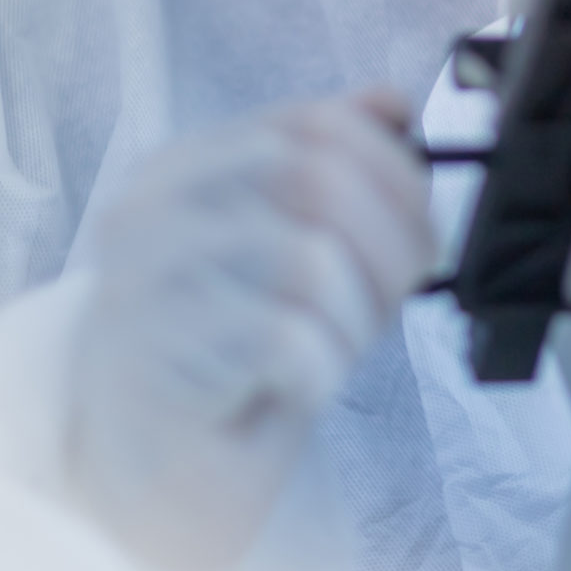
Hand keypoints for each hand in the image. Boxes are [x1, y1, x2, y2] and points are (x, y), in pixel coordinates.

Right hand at [65, 93, 433, 570]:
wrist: (146, 467)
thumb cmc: (229, 345)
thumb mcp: (283, 239)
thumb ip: (329, 166)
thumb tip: (391, 104)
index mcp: (185, 167)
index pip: (315, 124)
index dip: (397, 171)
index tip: (426, 228)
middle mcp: (152, 211)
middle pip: (320, 179)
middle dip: (393, 242)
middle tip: (404, 292)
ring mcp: (144, 284)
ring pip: (311, 259)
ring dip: (359, 316)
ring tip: (338, 349)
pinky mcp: (157, 361)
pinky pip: (289, 341)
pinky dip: (324, 368)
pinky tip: (300, 386)